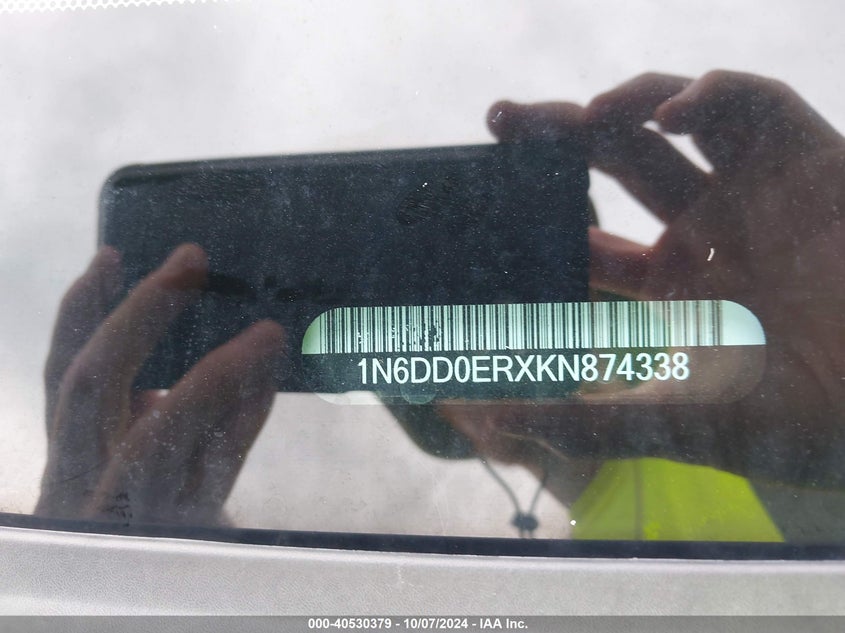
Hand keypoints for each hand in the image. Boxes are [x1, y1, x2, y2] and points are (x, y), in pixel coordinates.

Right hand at [36, 244, 284, 523]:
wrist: (154, 603)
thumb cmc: (156, 535)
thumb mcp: (137, 481)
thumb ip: (143, 434)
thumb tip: (157, 391)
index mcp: (70, 461)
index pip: (65, 374)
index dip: (82, 313)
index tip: (112, 254)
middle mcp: (80, 484)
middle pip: (92, 381)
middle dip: (142, 313)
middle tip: (192, 259)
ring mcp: (126, 513)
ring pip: (157, 424)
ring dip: (216, 367)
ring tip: (265, 330)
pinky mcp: (177, 536)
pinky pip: (214, 465)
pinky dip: (243, 415)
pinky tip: (269, 379)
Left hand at [443, 71, 844, 487]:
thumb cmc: (794, 427)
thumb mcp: (670, 419)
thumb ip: (581, 420)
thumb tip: (490, 416)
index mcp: (672, 283)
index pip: (590, 234)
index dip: (540, 211)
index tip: (488, 193)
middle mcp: (707, 230)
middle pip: (619, 161)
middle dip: (560, 135)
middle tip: (501, 121)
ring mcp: (757, 194)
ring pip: (680, 120)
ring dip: (627, 103)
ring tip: (580, 115)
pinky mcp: (811, 164)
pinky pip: (759, 105)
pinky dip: (714, 94)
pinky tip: (670, 116)